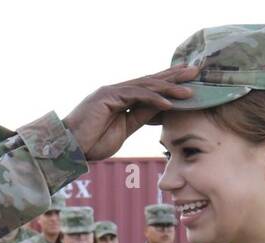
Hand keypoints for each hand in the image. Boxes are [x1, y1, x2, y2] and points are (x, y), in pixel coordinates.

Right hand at [63, 66, 197, 160]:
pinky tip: (169, 102)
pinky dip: (154, 98)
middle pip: (150, 81)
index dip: (168, 84)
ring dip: (169, 87)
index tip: (188, 82)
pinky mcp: (107, 96)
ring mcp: (112, 91)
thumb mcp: (124, 130)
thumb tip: (161, 109)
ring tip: (189, 90)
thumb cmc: (90, 143)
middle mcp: (117, 91)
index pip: (149, 88)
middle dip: (174, 76)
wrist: (69, 148)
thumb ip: (140, 117)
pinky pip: (136, 95)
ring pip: (146, 86)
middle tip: (196, 71)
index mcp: (120, 99)